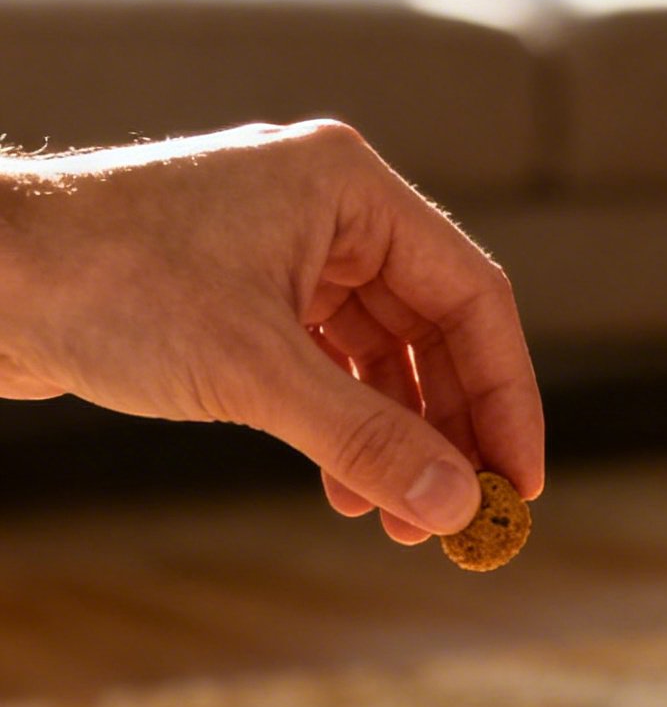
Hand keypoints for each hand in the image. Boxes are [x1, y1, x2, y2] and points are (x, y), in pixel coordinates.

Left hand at [0, 120, 541, 539]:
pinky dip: (342, 428)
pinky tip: (341, 486)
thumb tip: (453, 509)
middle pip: (433, 330)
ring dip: (394, 440)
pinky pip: (325, 367)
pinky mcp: (241, 297)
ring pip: (380, 357)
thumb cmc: (109, 285)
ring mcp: (282, 251)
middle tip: (457, 518)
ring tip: (391, 518)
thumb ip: (364, 440)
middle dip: (448, 430)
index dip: (506, 397)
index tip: (518, 485)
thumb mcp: (254, 374)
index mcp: (348, 188)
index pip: (472, 296)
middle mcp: (325, 209)